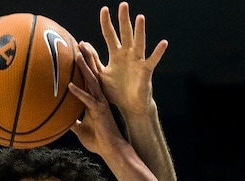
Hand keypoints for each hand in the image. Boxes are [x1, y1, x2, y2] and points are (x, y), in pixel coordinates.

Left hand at [68, 45, 124, 155]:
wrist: (111, 150)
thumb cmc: (98, 140)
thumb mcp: (80, 129)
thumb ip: (72, 121)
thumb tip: (61, 120)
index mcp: (95, 99)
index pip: (90, 78)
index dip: (86, 65)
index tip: (80, 52)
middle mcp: (99, 98)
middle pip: (93, 73)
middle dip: (88, 58)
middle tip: (81, 43)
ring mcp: (100, 103)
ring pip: (92, 81)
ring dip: (84, 68)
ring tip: (78, 54)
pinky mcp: (99, 111)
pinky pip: (87, 100)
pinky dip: (78, 92)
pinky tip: (70, 85)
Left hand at [86, 3, 167, 118]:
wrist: (129, 106)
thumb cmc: (116, 91)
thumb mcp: (100, 74)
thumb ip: (92, 60)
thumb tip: (82, 45)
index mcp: (116, 54)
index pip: (110, 35)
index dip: (106, 22)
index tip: (104, 9)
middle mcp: (127, 54)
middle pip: (125, 34)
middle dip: (123, 20)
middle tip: (123, 5)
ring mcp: (137, 61)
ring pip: (139, 43)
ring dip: (140, 31)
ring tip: (140, 18)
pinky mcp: (145, 71)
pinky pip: (152, 60)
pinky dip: (158, 52)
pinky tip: (163, 43)